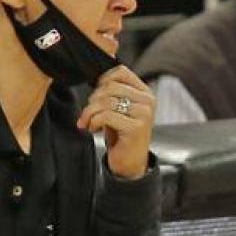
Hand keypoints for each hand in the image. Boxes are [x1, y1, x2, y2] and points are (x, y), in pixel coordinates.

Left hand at [77, 65, 155, 179]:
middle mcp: (147, 100)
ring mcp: (143, 113)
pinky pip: (106, 116)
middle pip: (110, 86)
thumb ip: (113, 93)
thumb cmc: (122, 135)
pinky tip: (93, 129)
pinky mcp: (136, 127)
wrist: (130, 164)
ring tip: (87, 123)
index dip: (102, 81)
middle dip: (92, 100)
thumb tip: (95, 79)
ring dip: (90, 113)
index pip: (121, 72)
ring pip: (106, 101)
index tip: (96, 96)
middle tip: (87, 115)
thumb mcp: (119, 109)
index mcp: (145, 92)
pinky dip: (94, 122)